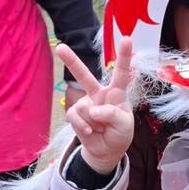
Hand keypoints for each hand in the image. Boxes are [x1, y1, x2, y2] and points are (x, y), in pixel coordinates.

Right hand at [56, 37, 133, 173]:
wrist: (106, 151)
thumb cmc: (119, 133)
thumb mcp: (124, 125)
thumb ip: (112, 114)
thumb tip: (94, 110)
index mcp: (116, 93)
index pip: (121, 73)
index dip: (124, 56)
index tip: (127, 38)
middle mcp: (99, 94)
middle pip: (84, 76)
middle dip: (72, 61)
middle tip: (61, 47)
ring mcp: (85, 104)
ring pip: (84, 108)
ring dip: (94, 122)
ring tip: (101, 129)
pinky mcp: (75, 114)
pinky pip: (75, 118)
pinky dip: (84, 127)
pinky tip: (91, 131)